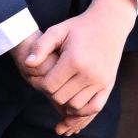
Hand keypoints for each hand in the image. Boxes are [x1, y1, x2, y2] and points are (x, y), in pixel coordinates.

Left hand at [20, 0, 137, 133]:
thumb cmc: (79, 27)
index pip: (49, 86)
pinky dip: (82, 113)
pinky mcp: (108, 86)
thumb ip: (40, 47)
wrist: (109, 24)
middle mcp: (89, 74)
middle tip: (45, 85)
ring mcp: (100, 82)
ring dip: (63, 105)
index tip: (35, 78)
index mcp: (74, 61)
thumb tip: (27, 64)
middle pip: (61, 98)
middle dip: (50, 94)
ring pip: (75, 107)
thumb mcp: (57, 31)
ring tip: (56, 95)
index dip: (38, 85)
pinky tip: (71, 111)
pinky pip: (94, 108)